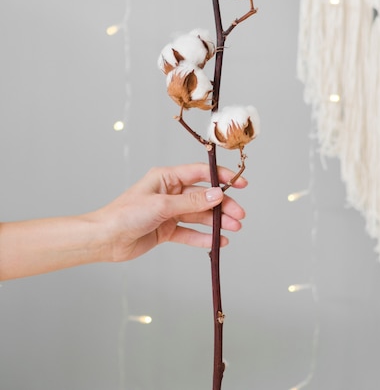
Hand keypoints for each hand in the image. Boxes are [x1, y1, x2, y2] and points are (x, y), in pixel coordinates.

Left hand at [97, 162, 247, 262]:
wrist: (105, 239)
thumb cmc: (125, 214)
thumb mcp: (161, 205)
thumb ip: (190, 201)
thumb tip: (217, 195)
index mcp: (166, 177)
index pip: (200, 173)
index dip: (221, 177)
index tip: (240, 184)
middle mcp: (170, 192)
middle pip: (203, 196)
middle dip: (223, 205)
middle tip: (240, 215)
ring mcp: (169, 212)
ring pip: (199, 215)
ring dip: (217, 221)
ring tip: (234, 228)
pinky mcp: (166, 230)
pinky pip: (189, 232)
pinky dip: (203, 237)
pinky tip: (218, 241)